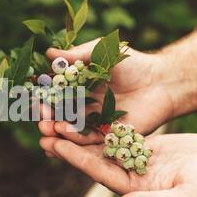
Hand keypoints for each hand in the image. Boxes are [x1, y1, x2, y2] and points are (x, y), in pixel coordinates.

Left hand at [39, 128, 196, 196]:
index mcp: (133, 188)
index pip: (96, 171)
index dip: (74, 158)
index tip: (53, 144)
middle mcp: (129, 173)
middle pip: (91, 156)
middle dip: (68, 142)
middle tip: (43, 126)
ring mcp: (135, 158)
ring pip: (100, 142)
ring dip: (79, 129)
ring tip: (57, 114)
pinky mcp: (143, 144)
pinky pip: (116, 131)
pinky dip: (100, 121)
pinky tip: (85, 109)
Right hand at [45, 39, 173, 134]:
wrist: (161, 82)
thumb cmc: (131, 63)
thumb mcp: (101, 53)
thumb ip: (76, 55)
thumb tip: (49, 53)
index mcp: (77, 87)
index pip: (54, 95)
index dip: (43, 98)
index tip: (34, 100)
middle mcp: (82, 106)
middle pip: (58, 116)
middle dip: (46, 119)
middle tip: (41, 119)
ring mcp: (93, 123)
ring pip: (69, 131)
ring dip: (56, 132)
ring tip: (49, 130)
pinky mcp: (106, 137)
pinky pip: (86, 142)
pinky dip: (73, 143)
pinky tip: (62, 142)